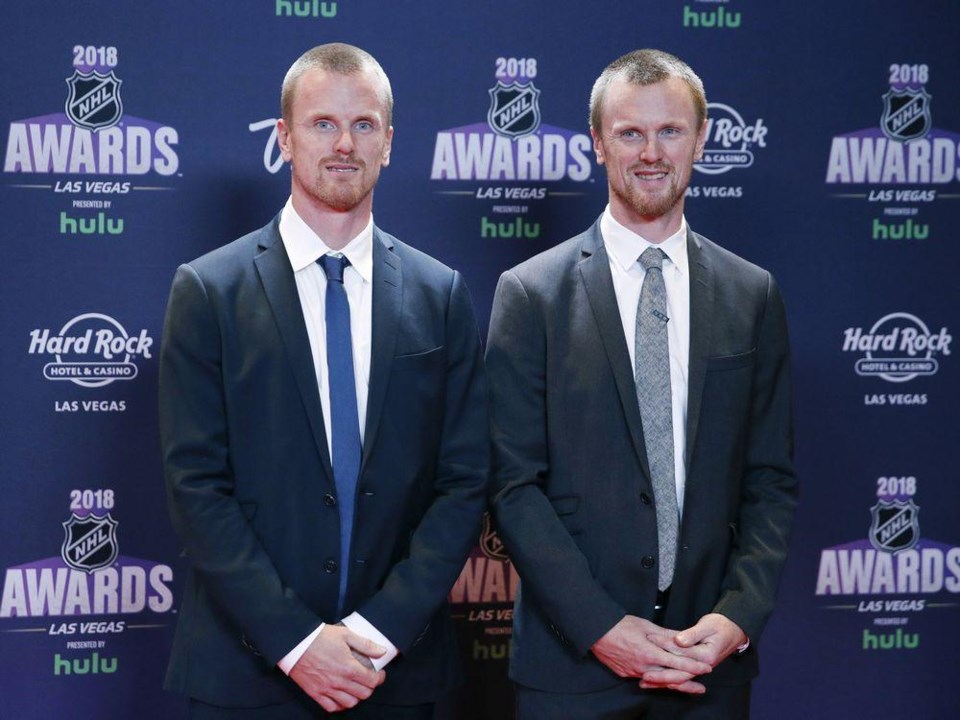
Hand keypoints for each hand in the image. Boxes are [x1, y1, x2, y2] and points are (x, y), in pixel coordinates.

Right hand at [289, 624, 386, 712]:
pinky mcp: (315, 693)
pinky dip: (340, 705)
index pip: (372, 681)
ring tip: (356, 688)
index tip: (380, 674)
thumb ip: (366, 644)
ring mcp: (327, 689)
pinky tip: (342, 697)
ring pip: (349, 703)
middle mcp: (339, 682)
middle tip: (369, 680)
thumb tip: (382, 651)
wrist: (296, 643)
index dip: (380, 678)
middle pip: (363, 694)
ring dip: (356, 697)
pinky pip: (331, 707)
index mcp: (349, 667)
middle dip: (370, 687)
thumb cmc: (320, 637)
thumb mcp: (345, 634)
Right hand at [591, 615, 711, 692]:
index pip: (676, 662)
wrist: (594, 631)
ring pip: (658, 682)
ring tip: (688, 687)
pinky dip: (656, 681)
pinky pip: (645, 680)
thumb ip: (665, 635)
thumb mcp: (645, 625)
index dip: (693, 666)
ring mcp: (633, 672)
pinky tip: (664, 682)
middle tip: (702, 687)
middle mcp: (642, 666)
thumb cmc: (619, 624)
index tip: (706, 668)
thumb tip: (682, 639)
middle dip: (688, 683)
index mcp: (648, 652)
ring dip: (674, 684)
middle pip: (670, 678)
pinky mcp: (625, 674)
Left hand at [644, 612, 746, 690]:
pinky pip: (681, 675)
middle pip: (679, 674)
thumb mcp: (707, 626)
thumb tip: (678, 640)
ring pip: (679, 677)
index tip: (650, 640)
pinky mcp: (695, 667)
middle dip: (660, 675)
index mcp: (706, 656)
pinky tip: (656, 680)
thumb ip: (692, 634)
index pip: (681, 654)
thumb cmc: (721, 626)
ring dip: (662, 680)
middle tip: (643, 674)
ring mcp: (699, 668)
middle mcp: (703, 666)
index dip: (664, 646)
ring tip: (645, 682)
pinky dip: (669, 679)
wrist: (734, 631)